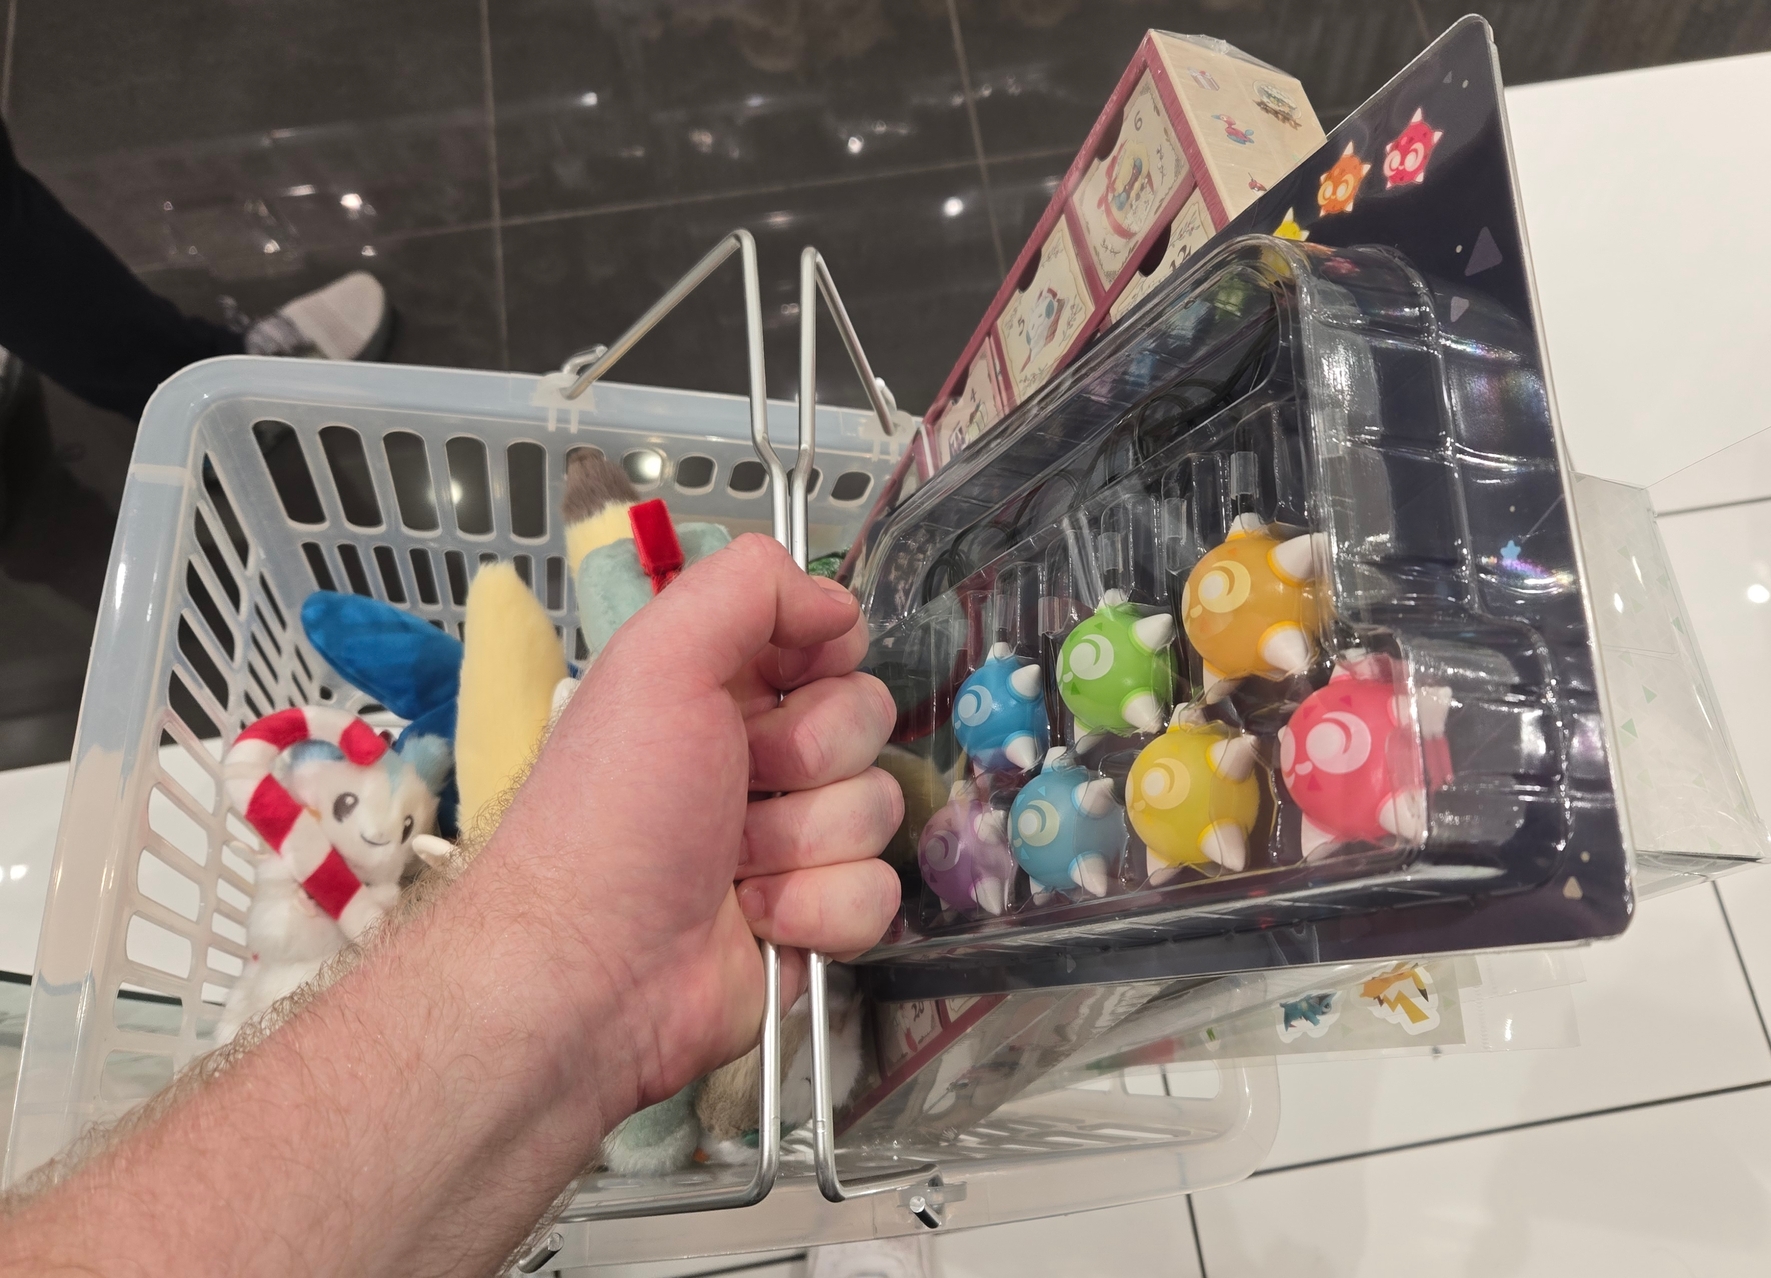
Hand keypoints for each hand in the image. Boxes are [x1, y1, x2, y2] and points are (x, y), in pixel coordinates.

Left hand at [485, 533, 901, 1108]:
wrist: (591, 971)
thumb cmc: (611, 812)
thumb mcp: (658, 661)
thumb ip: (747, 587)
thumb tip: (838, 602)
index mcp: (717, 688)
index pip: (828, 642)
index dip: (819, 661)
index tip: (776, 687)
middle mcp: (756, 758)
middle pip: (867, 722)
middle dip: (807, 759)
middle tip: (737, 786)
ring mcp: (789, 841)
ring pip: (877, 810)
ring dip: (801, 842)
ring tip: (730, 866)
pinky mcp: (813, 918)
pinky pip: (877, 893)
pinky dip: (817, 909)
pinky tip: (755, 920)